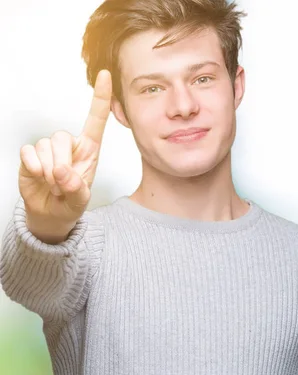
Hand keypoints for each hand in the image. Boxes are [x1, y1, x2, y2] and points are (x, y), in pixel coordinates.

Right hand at [18, 70, 111, 241]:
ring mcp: (48, 148)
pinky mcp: (30, 154)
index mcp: (89, 149)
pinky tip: (38, 177)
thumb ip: (76, 189)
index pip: (96, 119)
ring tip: (53, 184)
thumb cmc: (72, 201)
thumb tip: (63, 173)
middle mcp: (69, 144)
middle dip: (61, 165)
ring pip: (45, 146)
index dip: (101, 97)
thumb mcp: (81, 201)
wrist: (51, 213)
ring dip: (49, 171)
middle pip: (61, 137)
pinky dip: (33, 168)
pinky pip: (28, 152)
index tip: (105, 75)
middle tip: (62, 184)